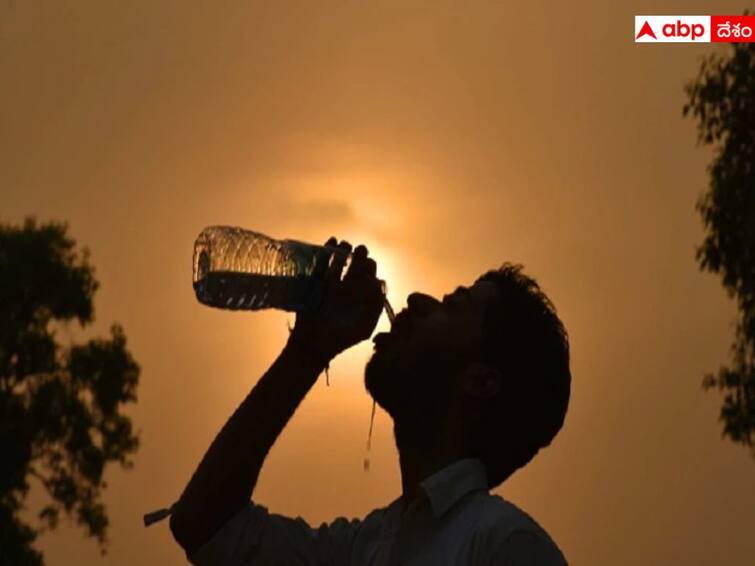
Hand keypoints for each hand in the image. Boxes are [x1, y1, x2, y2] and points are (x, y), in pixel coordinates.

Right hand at [289, 238, 384, 363]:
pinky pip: (321, 263)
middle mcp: (348, 288)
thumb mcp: (364, 327)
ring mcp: (331, 284)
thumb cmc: (341, 339)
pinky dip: (326, 252)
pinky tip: (332, 242)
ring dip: (343, 250)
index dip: (370, 268)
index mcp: (361, 297)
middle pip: (356, 266)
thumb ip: (376, 307)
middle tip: (359, 251)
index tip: (368, 265)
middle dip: (359, 256)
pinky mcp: (315, 282)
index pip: (369, 276)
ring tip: (345, 245)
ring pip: (339, 261)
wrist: (312, 345)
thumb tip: (381, 283)